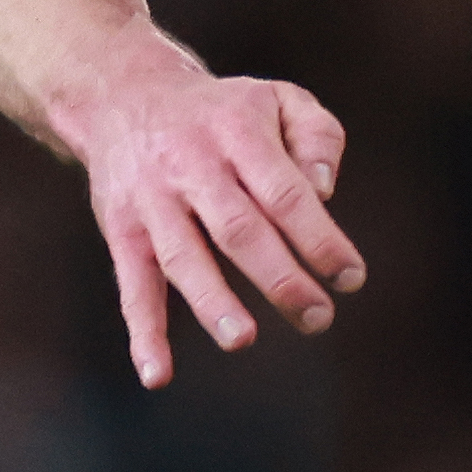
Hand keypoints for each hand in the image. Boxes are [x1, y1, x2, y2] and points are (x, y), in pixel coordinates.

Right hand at [71, 59, 365, 382]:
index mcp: (237, 130)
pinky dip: (143, 332)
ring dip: (212, 301)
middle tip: (318, 317)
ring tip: (243, 340)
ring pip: (183, 257)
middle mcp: (190, 165)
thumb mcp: (276, 99)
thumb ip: (316, 136)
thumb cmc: (222, 111)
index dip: (318, 237)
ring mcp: (152, 201)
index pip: (283, 192)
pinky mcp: (121, 231)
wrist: (123, 96)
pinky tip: (158, 375)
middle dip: (280, 278)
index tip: (350, 277)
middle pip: (238, 228)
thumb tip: (324, 192)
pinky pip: (131, 285)